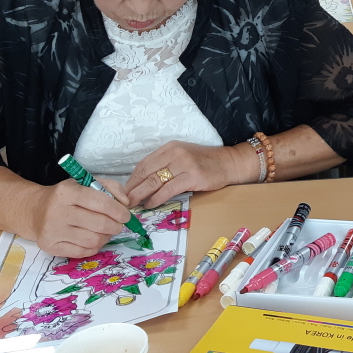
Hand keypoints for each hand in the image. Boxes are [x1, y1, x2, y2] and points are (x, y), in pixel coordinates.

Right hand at [30, 178, 132, 257]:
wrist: (35, 211)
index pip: (101, 203)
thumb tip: (126, 203)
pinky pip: (83, 252)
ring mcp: (52, 231)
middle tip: (118, 225)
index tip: (126, 215)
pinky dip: (94, 246)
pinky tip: (93, 238)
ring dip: (106, 237)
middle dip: (115, 226)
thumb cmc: (67, 197)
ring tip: (105, 231)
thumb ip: (110, 188)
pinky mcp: (50, 247)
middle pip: (99, 224)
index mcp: (67, 192)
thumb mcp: (86, 184)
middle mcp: (57, 211)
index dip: (119, 211)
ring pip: (93, 240)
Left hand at [124, 141, 257, 208]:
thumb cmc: (205, 162)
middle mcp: (175, 153)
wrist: (228, 163)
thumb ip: (165, 165)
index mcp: (170, 148)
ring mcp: (184, 164)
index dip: (132, 179)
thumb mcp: (183, 157)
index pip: (144, 164)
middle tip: (123, 201)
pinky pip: (168, 190)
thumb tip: (144, 183)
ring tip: (134, 205)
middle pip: (146, 173)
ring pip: (155, 182)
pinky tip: (151, 204)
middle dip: (132, 189)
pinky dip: (157, 199)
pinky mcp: (192, 176)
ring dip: (141, 195)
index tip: (124, 191)